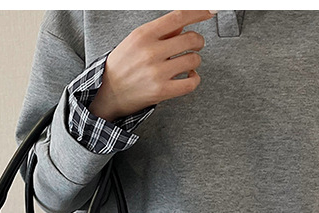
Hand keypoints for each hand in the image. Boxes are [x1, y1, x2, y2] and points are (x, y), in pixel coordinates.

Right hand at [89, 10, 215, 121]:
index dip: (199, 12)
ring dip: (194, 60)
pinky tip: (189, 76)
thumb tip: (183, 24)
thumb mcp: (135, 42)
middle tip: (195, 45)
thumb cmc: (121, 66)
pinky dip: (194, 78)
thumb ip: (160, 32)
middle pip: (191, 38)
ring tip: (186, 63)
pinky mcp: (161, 91)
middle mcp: (150, 52)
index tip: (211, 10)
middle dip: (198, 41)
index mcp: (143, 35)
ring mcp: (156, 73)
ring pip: (194, 59)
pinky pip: (191, 83)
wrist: (106, 94)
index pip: (179, 17)